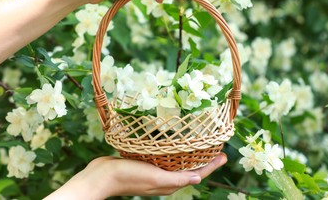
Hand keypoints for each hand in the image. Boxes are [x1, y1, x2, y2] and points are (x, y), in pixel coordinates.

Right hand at [45, 153, 226, 198]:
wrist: (103, 175)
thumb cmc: (129, 177)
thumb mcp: (156, 178)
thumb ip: (177, 180)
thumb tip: (198, 179)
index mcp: (170, 183)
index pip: (196, 174)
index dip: (211, 166)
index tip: (224, 155)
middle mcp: (165, 178)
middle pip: (189, 168)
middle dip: (203, 159)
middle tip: (215, 146)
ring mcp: (155, 170)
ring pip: (177, 162)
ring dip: (189, 154)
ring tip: (198, 143)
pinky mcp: (145, 163)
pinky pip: (164, 157)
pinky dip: (173, 151)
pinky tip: (173, 143)